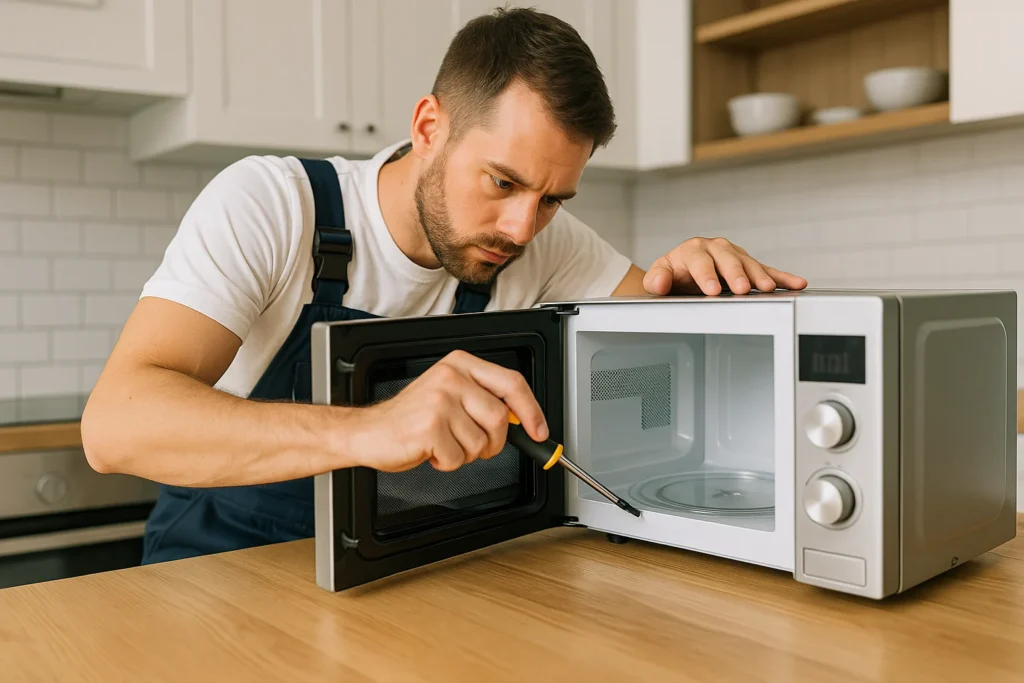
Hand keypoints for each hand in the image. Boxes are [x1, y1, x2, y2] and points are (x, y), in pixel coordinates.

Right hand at [348, 350, 547, 472]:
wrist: (369, 432)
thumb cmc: (411, 417)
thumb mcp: (451, 395)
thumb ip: (485, 399)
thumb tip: (524, 420)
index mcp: (460, 364)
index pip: (511, 383)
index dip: (531, 411)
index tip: (539, 431)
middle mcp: (451, 377)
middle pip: (500, 418)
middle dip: (493, 442)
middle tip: (475, 445)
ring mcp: (440, 401)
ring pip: (481, 442)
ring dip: (466, 453)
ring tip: (444, 443)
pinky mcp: (430, 427)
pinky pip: (458, 457)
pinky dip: (447, 463)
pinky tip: (431, 450)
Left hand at [642, 237, 806, 295]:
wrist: (681, 273)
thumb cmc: (672, 274)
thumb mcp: (659, 276)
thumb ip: (657, 279)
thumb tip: (659, 282)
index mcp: (692, 249)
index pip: (700, 261)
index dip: (706, 275)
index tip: (712, 290)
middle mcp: (715, 248)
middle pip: (728, 259)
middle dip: (736, 274)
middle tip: (742, 288)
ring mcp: (734, 256)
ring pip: (749, 264)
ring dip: (760, 276)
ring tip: (768, 288)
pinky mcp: (748, 265)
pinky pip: (767, 270)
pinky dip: (782, 277)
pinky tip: (796, 283)